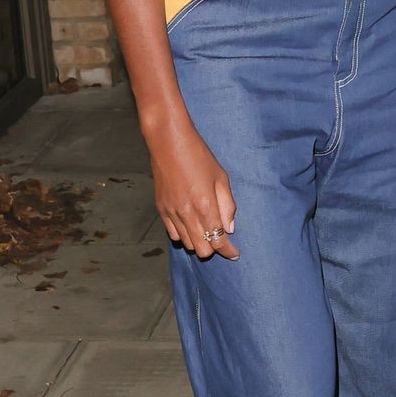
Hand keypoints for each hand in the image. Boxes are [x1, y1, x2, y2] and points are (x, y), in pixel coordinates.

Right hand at [145, 113, 239, 257]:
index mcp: (205, 205)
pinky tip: (191, 226)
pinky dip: (184, 235)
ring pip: (187, 244)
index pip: (218, 240)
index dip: (228, 250)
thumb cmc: (198, 156)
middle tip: (221, 240)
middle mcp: (187, 214)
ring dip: (199, 242)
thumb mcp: (221, 178)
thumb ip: (227, 205)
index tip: (234, 253)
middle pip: (202, 249)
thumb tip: (229, 228)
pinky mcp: (161, 210)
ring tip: (206, 231)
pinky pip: (172, 234)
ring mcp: (171, 213)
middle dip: (214, 248)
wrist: (168, 143)